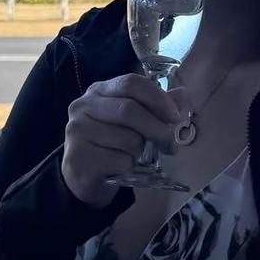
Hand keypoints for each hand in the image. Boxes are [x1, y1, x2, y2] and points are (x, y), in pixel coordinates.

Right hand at [61, 73, 187, 207]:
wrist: (83, 176)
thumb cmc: (111, 144)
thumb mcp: (132, 122)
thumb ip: (154, 107)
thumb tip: (182, 94)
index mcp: (99, 91)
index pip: (131, 83)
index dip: (157, 98)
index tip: (175, 117)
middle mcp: (83, 106)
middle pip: (129, 110)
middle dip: (158, 129)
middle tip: (171, 145)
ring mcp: (77, 131)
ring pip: (127, 139)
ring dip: (141, 152)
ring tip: (137, 158)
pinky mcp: (78, 157)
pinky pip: (119, 161)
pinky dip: (129, 167)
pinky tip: (120, 168)